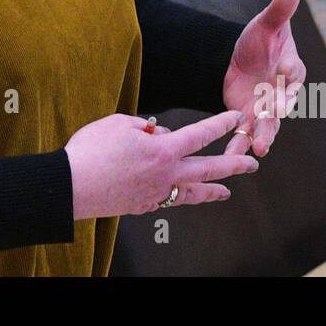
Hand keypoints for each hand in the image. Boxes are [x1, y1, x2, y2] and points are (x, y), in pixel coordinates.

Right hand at [64, 110, 259, 219]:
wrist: (72, 186)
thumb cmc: (91, 150)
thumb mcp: (118, 123)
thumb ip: (143, 126)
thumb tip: (155, 134)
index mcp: (163, 150)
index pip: (200, 134)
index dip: (220, 124)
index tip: (235, 119)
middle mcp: (166, 174)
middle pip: (208, 169)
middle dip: (233, 165)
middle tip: (252, 164)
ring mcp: (156, 193)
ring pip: (193, 192)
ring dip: (213, 191)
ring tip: (227, 192)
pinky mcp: (143, 206)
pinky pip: (169, 200)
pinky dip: (179, 196)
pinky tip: (181, 195)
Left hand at [221, 0, 306, 158]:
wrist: (238, 58)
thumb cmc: (260, 39)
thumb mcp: (266, 24)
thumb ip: (279, 10)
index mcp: (291, 67)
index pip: (294, 69)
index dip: (291, 68)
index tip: (287, 67)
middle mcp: (282, 91)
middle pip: (284, 102)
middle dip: (280, 110)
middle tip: (277, 114)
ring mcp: (266, 108)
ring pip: (269, 124)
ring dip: (265, 135)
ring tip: (261, 147)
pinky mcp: (248, 118)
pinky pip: (246, 134)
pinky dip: (239, 145)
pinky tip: (231, 157)